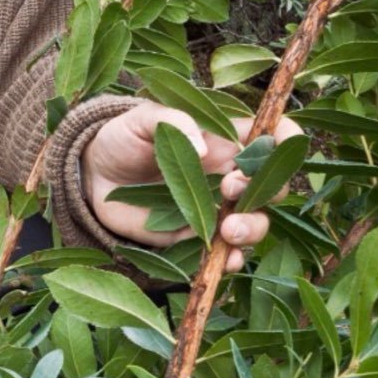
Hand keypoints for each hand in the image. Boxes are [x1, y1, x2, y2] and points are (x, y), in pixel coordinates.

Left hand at [81, 100, 300, 271]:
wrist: (94, 176)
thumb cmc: (123, 138)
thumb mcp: (142, 119)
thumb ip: (173, 121)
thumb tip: (206, 149)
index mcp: (221, 139)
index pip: (268, 136)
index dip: (284, 138)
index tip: (282, 142)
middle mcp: (227, 174)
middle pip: (271, 185)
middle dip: (265, 189)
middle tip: (230, 187)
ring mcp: (216, 207)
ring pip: (256, 221)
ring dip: (252, 227)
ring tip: (228, 229)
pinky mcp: (198, 236)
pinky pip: (228, 252)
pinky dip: (234, 259)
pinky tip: (226, 258)